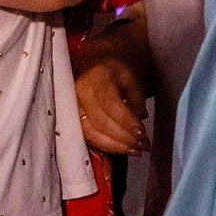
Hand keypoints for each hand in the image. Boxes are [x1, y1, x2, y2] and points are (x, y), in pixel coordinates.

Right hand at [73, 39, 150, 155]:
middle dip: (124, 138)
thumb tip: (140, 119)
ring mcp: (73, 108)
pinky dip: (106, 146)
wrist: (92, 65)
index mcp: (96, 78)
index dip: (128, 123)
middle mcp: (79, 93)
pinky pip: (88, 137)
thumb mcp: (130, 78)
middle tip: (143, 146)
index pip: (112, 106)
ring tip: (135, 150)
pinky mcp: (72, 120)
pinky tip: (122, 149)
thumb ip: (137, 98)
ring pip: (93, 134)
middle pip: (102, 123)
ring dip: (116, 146)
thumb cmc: (113, 72)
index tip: (142, 134)